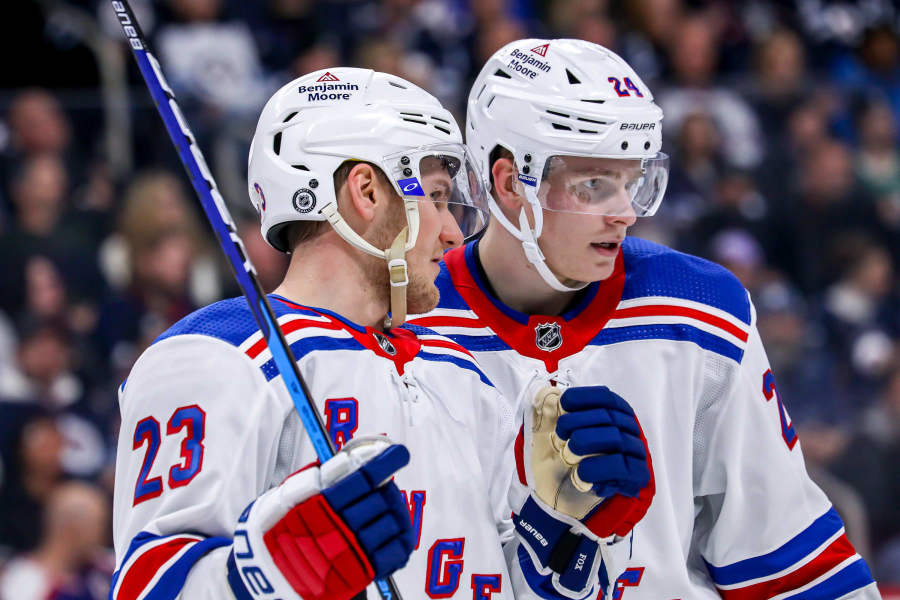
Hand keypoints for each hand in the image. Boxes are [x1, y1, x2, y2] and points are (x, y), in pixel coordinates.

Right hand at [229, 437, 414, 599]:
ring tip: (385, 509)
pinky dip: (399, 538)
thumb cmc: (274, 532)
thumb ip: (319, 477)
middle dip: (386, 488)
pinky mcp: (359, 574)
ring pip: (391, 523)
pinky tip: (391, 531)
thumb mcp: (286, 496)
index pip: (362, 477)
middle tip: (382, 485)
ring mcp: (349, 553)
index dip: (384, 463)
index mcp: (318, 506)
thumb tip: (352, 459)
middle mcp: (336, 529)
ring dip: (394, 512)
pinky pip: (394, 552)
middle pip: (381, 499)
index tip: (397, 454)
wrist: (264, 577)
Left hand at [510, 385, 653, 597]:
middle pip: (608, 417)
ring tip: (568, 455)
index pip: (606, 398)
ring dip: (585, 444)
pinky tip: (582, 476)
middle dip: (577, 423)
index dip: (584, 397)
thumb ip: (549, 416)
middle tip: (560, 436)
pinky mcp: (637, 479)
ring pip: (615, 439)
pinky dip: (596, 469)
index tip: (563, 404)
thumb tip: (542, 393)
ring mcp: (636, 455)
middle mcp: (629, 432)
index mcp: (614, 417)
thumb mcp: (551, 440)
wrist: (569, 511)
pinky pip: (620, 468)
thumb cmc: (562, 469)